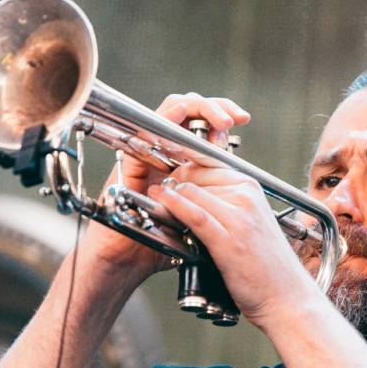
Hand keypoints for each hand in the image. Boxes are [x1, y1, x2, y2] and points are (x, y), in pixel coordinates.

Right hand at [76, 93, 250, 279]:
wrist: (124, 260)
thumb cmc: (155, 245)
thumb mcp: (196, 216)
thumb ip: (211, 196)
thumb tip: (240, 181)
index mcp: (182, 164)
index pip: (203, 126)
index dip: (222, 116)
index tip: (242, 118)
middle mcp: (164, 153)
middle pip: (189, 112)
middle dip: (214, 107)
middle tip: (234, 115)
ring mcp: (147, 154)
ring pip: (171, 111)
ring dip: (197, 108)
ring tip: (219, 117)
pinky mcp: (131, 159)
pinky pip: (147, 128)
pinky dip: (168, 119)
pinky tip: (185, 116)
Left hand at [147, 158, 320, 330]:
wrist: (287, 297)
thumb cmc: (268, 266)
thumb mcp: (250, 222)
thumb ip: (226, 204)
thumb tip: (194, 193)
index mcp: (251, 188)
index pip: (208, 163)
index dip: (182, 167)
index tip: (167, 175)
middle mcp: (247, 197)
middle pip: (196, 176)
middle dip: (172, 181)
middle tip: (156, 191)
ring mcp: (239, 218)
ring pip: (192, 192)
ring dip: (167, 195)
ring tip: (153, 199)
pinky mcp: (229, 240)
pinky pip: (194, 214)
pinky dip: (174, 207)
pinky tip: (162, 205)